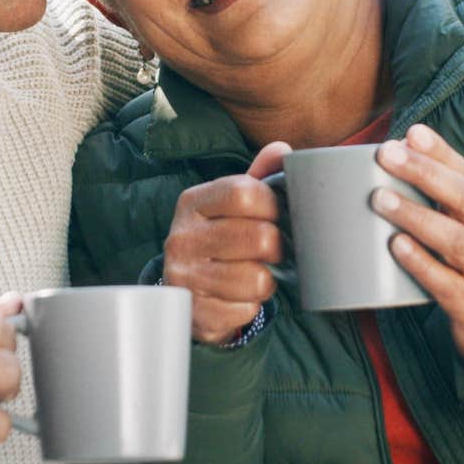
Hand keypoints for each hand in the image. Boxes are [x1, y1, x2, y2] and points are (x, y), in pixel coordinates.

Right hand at [162, 141, 290, 344]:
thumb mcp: (233, 204)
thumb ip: (260, 176)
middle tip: (271, 251)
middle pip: (258, 238)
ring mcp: (184, 277)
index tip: (276, 214)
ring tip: (255, 274)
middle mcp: (181, 237)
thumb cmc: (220, 238)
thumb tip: (281, 150)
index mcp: (193, 202)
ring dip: (266, 280)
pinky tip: (238, 298)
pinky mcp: (193, 312)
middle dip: (277, 247)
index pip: (244, 193)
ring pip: (257, 279)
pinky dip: (251, 307)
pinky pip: (245, 310)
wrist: (186, 289)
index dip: (272, 204)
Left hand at [373, 125, 463, 371]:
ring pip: (458, 241)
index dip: (442, 154)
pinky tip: (397, 246)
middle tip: (388, 156)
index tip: (412, 134)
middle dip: (427, 174)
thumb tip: (405, 153)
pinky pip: (447, 285)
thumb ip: (451, 199)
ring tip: (382, 199)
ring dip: (417, 216)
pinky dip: (421, 263)